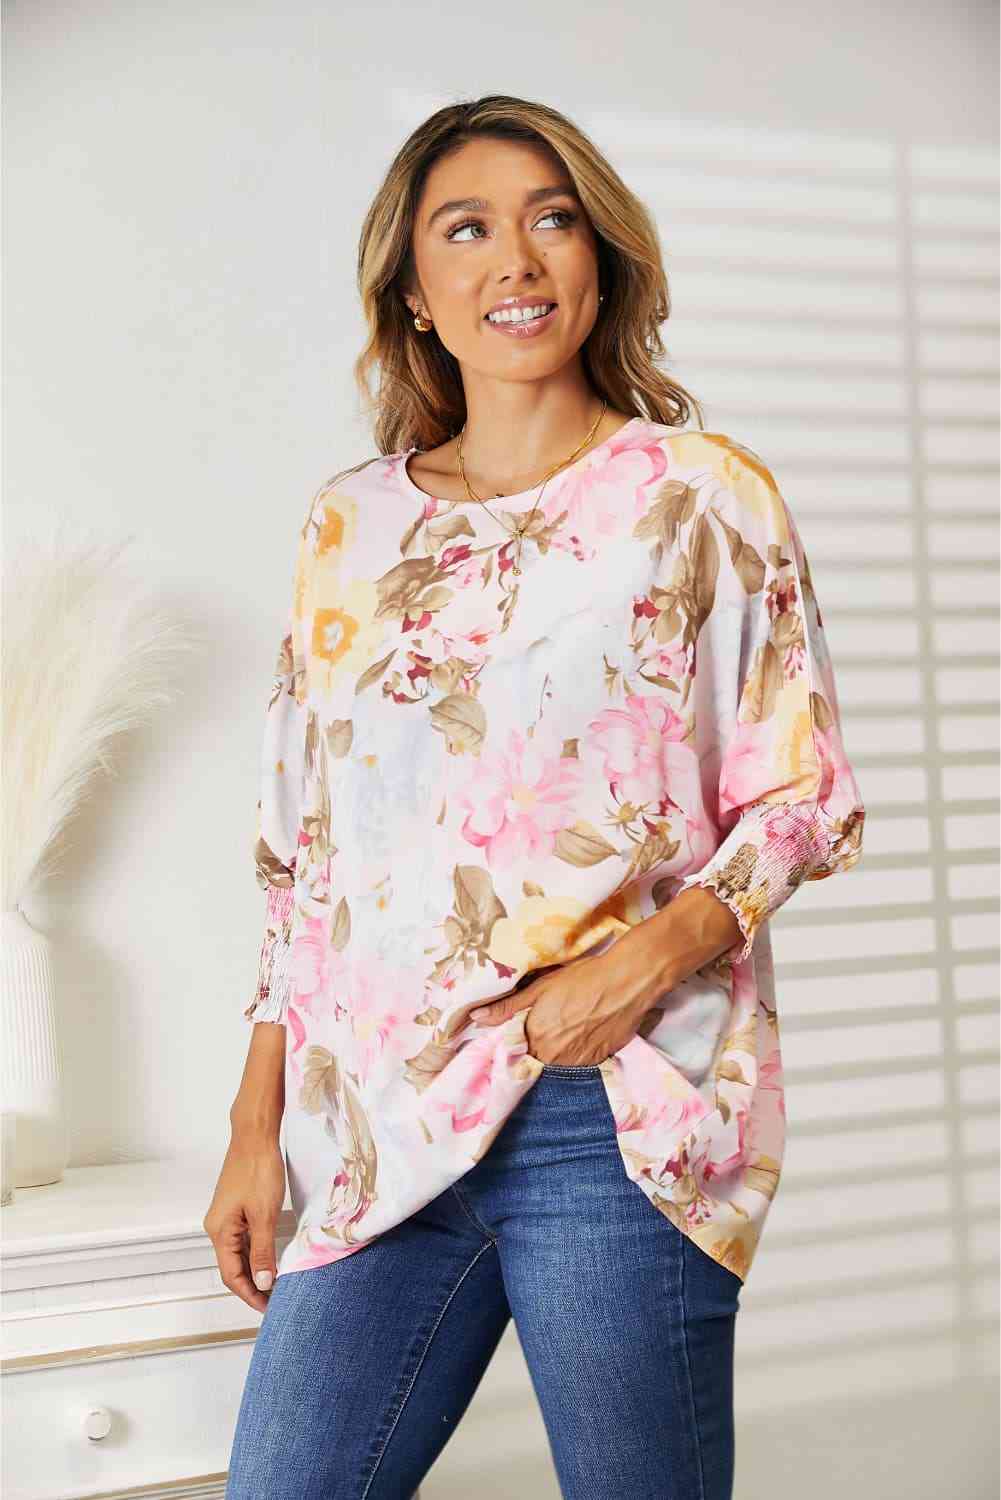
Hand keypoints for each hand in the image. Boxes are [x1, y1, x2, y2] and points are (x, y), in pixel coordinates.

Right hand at [203, 1133, 285, 1312]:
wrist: (255, 1134)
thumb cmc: (259, 1169)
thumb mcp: (265, 1215)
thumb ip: (262, 1251)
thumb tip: (262, 1283)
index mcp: (220, 1231)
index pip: (231, 1275)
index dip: (249, 1294)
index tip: (268, 1308)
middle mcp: (217, 1226)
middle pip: (232, 1266)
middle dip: (252, 1285)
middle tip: (275, 1300)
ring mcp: (225, 1216)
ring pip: (238, 1252)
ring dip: (254, 1269)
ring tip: (275, 1284)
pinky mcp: (235, 1206)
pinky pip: (243, 1238)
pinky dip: (255, 1252)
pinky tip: (269, 1257)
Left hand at [464, 941, 660, 1066]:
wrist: (627, 981)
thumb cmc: (581, 979)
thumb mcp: (539, 988)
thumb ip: (506, 1007)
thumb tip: (474, 1018)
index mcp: (535, 1038)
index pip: (514, 1052)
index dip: (514, 1041)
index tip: (519, 1031)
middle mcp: (554, 1056)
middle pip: (536, 1057)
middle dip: (536, 1043)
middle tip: (548, 1022)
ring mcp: (578, 1062)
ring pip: (557, 1060)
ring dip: (556, 1048)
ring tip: (567, 1023)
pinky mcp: (599, 1060)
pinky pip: (579, 1061)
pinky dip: (577, 1049)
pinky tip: (584, 1029)